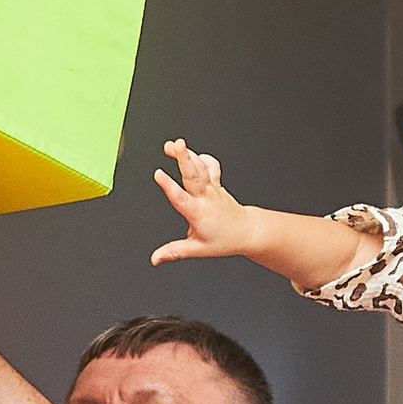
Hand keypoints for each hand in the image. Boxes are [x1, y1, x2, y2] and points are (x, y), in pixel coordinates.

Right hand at [149, 141, 254, 266]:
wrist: (247, 231)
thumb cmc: (224, 240)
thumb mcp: (197, 249)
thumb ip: (174, 252)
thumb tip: (155, 259)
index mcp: (198, 213)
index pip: (181, 198)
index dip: (169, 186)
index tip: (158, 174)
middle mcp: (205, 197)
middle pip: (194, 175)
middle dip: (184, 158)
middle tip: (175, 144)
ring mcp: (212, 189)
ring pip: (201, 166)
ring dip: (188, 154)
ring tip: (173, 144)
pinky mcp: (216, 184)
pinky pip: (210, 166)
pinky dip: (202, 158)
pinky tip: (192, 154)